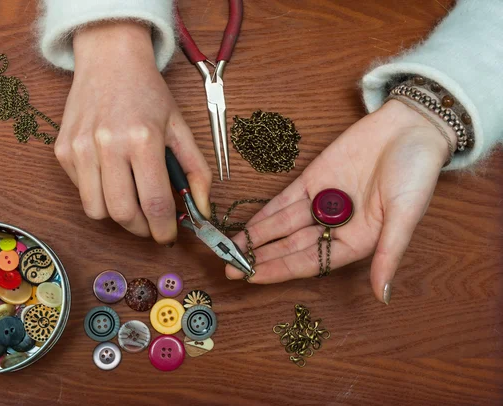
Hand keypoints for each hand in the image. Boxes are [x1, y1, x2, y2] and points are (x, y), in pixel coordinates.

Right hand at [54, 22, 211, 243]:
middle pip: (122, 214)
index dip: (163, 230)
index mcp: (143, 139)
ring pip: (96, 210)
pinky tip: (111, 176)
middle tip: (151, 224)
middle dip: (141, 229)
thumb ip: (197, 171)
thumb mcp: (181, 127)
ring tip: (132, 201)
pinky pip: (81, 191)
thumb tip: (201, 211)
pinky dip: (98, 195)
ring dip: (117, 216)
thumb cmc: (148, 93)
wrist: (109, 59)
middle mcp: (108, 145)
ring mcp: (80, 149)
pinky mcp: (62, 150)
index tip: (168, 237)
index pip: (154, 204)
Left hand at [226, 99, 455, 302]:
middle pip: (291, 247)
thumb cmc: (416, 172)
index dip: (280, 270)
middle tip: (231, 269)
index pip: (310, 262)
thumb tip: (381, 296)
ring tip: (231, 249)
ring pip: (283, 225)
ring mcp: (322, 202)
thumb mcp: (405, 216)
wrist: (411, 126)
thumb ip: (388, 254)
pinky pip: (285, 200)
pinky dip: (266, 212)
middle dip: (261, 258)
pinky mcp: (313, 179)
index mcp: (358, 241)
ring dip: (257, 237)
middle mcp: (336, 226)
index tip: (252, 277)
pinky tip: (248, 224)